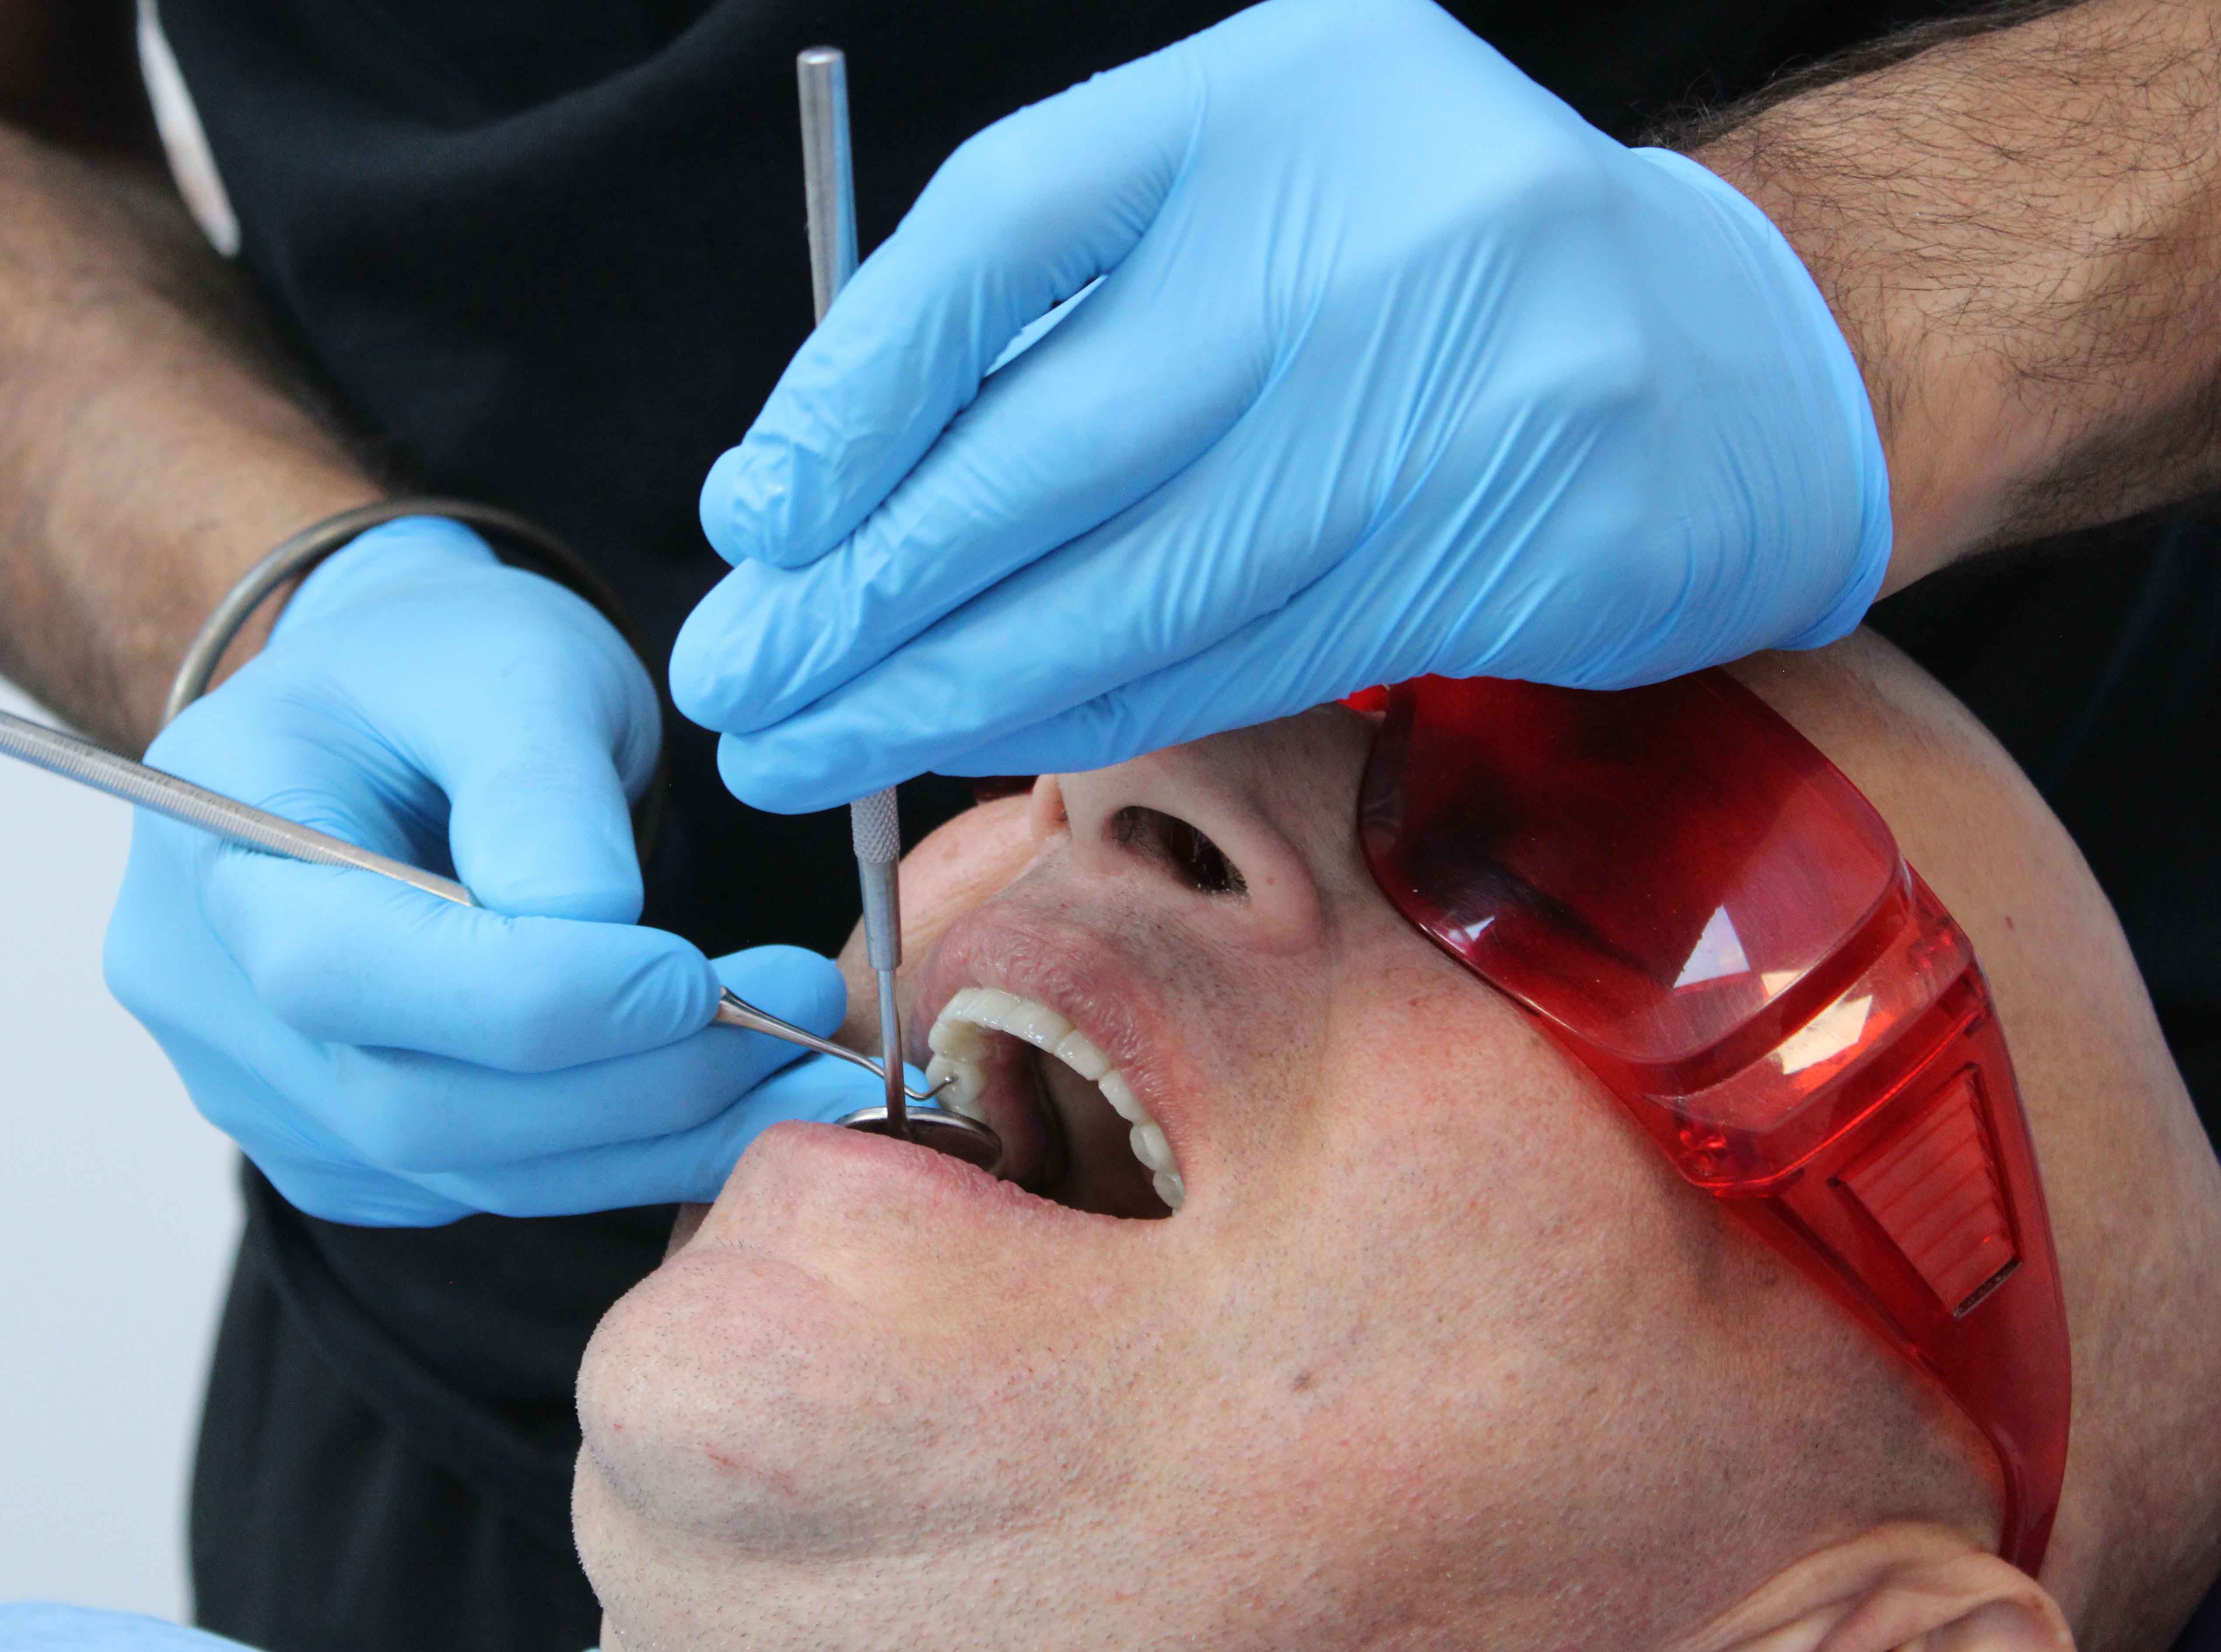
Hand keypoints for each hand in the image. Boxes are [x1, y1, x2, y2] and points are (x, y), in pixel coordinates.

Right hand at [104, 516, 862, 1223]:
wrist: (395, 716)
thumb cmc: (441, 669)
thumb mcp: (504, 663)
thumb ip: (536, 784)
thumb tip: (597, 923)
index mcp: (212, 847)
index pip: (344, 974)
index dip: (533, 997)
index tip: (696, 975)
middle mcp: (208, 995)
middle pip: (413, 1105)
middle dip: (628, 1082)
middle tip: (799, 1024)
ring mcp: (269, 1091)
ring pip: (468, 1170)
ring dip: (654, 1135)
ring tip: (803, 1071)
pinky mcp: (348, 1146)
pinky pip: (490, 1184)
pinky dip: (623, 1155)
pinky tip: (732, 1101)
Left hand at [675, 0, 1891, 813]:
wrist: (1730, 353)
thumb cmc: (1432, 270)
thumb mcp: (1255, 199)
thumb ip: (1062, 303)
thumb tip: (819, 484)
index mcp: (1279, 92)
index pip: (1008, 223)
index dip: (857, 386)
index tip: (757, 512)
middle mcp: (1372, 228)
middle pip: (1052, 441)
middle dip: (869, 592)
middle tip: (739, 677)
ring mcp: (1463, 393)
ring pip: (1138, 587)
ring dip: (950, 687)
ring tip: (811, 741)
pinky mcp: (1516, 551)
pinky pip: (1239, 659)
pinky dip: (1088, 710)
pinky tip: (978, 736)